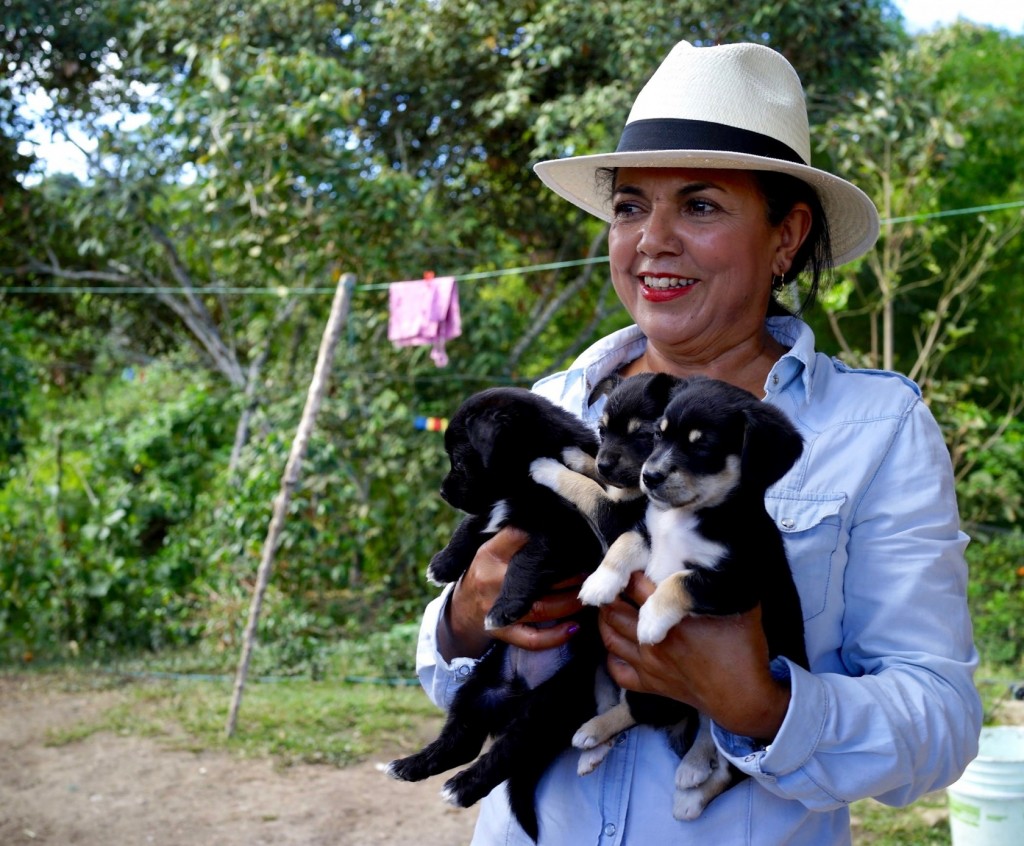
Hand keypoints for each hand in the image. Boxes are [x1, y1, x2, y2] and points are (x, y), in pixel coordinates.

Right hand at [439, 527, 585, 659]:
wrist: (461, 610)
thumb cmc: (485, 572)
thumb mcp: (490, 548)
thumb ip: (513, 535)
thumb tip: (549, 515)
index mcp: (490, 554)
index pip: (519, 538)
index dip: (545, 537)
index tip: (569, 536)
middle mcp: (492, 580)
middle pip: (538, 577)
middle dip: (569, 574)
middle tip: (589, 569)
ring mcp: (497, 609)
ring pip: (542, 608)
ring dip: (570, 602)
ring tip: (586, 594)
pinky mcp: (504, 632)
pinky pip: (532, 639)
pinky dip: (555, 636)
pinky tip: (574, 627)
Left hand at [599, 572, 790, 740]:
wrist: (743, 697)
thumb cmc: (743, 649)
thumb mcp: (740, 605)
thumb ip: (722, 581)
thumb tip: (719, 558)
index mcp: (672, 616)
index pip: (635, 583)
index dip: (630, 567)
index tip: (634, 559)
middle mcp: (653, 639)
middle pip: (614, 608)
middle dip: (610, 590)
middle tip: (613, 579)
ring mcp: (648, 664)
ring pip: (609, 635)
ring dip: (605, 617)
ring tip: (608, 602)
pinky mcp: (649, 684)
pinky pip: (616, 669)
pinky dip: (610, 654)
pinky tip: (616, 640)